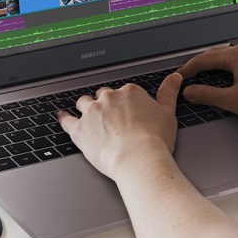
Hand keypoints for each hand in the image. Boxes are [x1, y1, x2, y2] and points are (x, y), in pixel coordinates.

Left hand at [57, 74, 182, 178]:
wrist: (138, 159)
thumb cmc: (155, 141)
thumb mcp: (168, 113)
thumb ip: (168, 93)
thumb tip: (174, 78)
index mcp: (130, 92)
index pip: (123, 93)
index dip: (124, 104)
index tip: (126, 112)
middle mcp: (108, 98)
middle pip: (102, 96)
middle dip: (105, 105)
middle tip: (110, 119)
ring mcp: (92, 112)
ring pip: (84, 103)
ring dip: (86, 109)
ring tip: (89, 118)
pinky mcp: (79, 129)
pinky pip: (67, 120)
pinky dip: (64, 118)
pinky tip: (63, 117)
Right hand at [178, 45, 237, 123]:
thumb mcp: (233, 101)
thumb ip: (207, 95)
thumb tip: (190, 91)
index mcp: (236, 56)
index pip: (204, 59)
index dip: (189, 68)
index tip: (180, 75)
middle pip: (218, 54)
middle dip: (203, 63)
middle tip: (191, 73)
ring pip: (234, 56)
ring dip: (220, 64)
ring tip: (212, 73)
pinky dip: (236, 67)